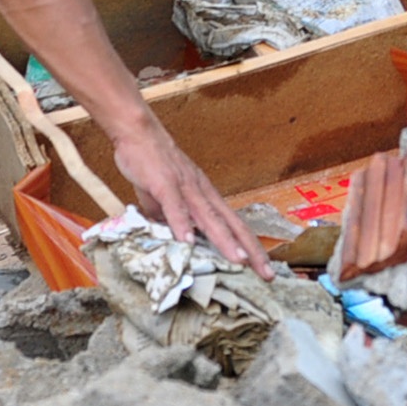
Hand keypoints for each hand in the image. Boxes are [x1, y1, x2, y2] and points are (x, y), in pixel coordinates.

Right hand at [111, 113, 272, 278]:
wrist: (139, 131)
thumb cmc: (154, 162)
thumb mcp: (167, 197)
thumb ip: (173, 217)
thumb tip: (174, 238)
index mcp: (206, 196)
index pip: (235, 225)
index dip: (251, 246)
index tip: (265, 268)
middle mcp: (203, 193)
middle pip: (232, 224)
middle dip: (251, 250)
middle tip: (267, 274)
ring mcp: (186, 187)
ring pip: (209, 218)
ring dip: (225, 240)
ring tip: (239, 261)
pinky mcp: (165, 183)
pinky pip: (175, 206)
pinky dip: (182, 224)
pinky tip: (187, 242)